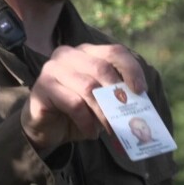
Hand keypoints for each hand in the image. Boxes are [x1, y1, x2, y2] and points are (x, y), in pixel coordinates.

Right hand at [21, 44, 146, 150]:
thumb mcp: (100, 101)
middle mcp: (67, 55)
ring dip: (104, 112)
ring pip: (88, 87)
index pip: (114, 51)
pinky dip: (87, 121)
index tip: (141, 90)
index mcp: (86, 52)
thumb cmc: (77, 112)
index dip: (130, 69)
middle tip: (127, 115)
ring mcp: (52, 69)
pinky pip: (73, 103)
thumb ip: (115, 96)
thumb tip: (139, 103)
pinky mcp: (42, 88)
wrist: (45, 129)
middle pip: (101, 67)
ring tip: (111, 129)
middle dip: (117, 94)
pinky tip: (91, 132)